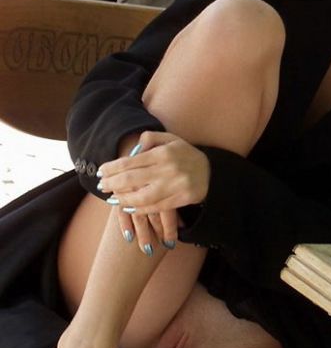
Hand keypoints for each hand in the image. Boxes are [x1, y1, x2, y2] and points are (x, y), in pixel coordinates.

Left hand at [97, 131, 209, 251]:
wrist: (212, 172)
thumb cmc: (186, 154)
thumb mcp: (172, 139)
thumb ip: (151, 139)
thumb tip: (134, 147)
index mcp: (163, 153)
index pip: (130, 162)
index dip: (112, 168)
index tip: (100, 172)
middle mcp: (168, 169)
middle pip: (131, 180)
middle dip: (112, 184)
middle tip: (101, 186)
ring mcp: (175, 186)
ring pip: (142, 197)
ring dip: (123, 199)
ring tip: (113, 198)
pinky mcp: (181, 199)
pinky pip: (155, 207)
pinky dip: (139, 209)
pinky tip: (129, 207)